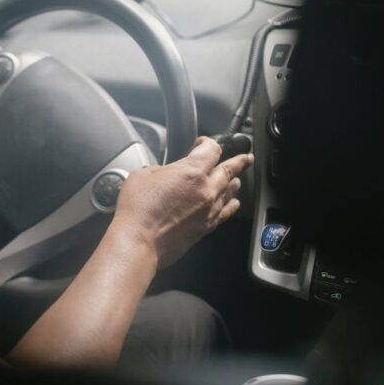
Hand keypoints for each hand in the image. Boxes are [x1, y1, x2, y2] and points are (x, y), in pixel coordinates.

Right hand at [111, 137, 252, 268]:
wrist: (139, 241)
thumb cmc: (137, 210)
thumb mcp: (143, 175)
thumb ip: (161, 169)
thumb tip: (166, 172)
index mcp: (191, 171)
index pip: (212, 149)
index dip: (209, 142)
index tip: (204, 143)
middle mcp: (206, 189)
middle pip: (230, 169)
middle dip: (239, 161)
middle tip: (245, 158)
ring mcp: (209, 209)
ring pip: (231, 191)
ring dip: (234, 182)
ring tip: (237, 179)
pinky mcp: (206, 227)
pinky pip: (226, 212)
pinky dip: (232, 205)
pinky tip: (233, 203)